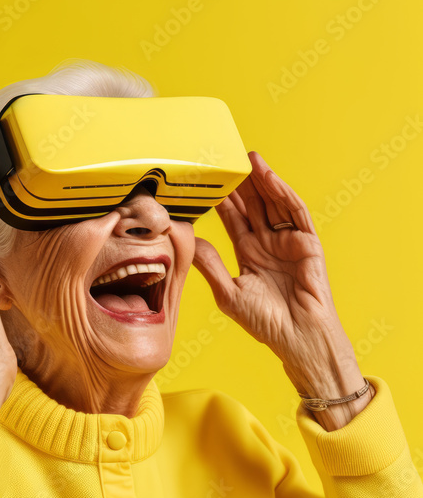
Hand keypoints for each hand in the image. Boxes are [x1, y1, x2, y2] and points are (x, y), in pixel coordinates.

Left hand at [192, 150, 371, 425]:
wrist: (297, 338)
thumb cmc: (266, 323)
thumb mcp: (228, 293)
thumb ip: (210, 265)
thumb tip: (189, 241)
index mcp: (249, 254)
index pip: (234, 219)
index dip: (222, 199)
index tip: (206, 180)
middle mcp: (268, 243)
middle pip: (253, 205)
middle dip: (240, 183)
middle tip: (224, 159)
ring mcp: (289, 240)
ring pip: (273, 202)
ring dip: (260, 180)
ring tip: (245, 159)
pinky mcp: (308, 242)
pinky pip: (295, 211)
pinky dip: (282, 192)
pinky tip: (268, 176)